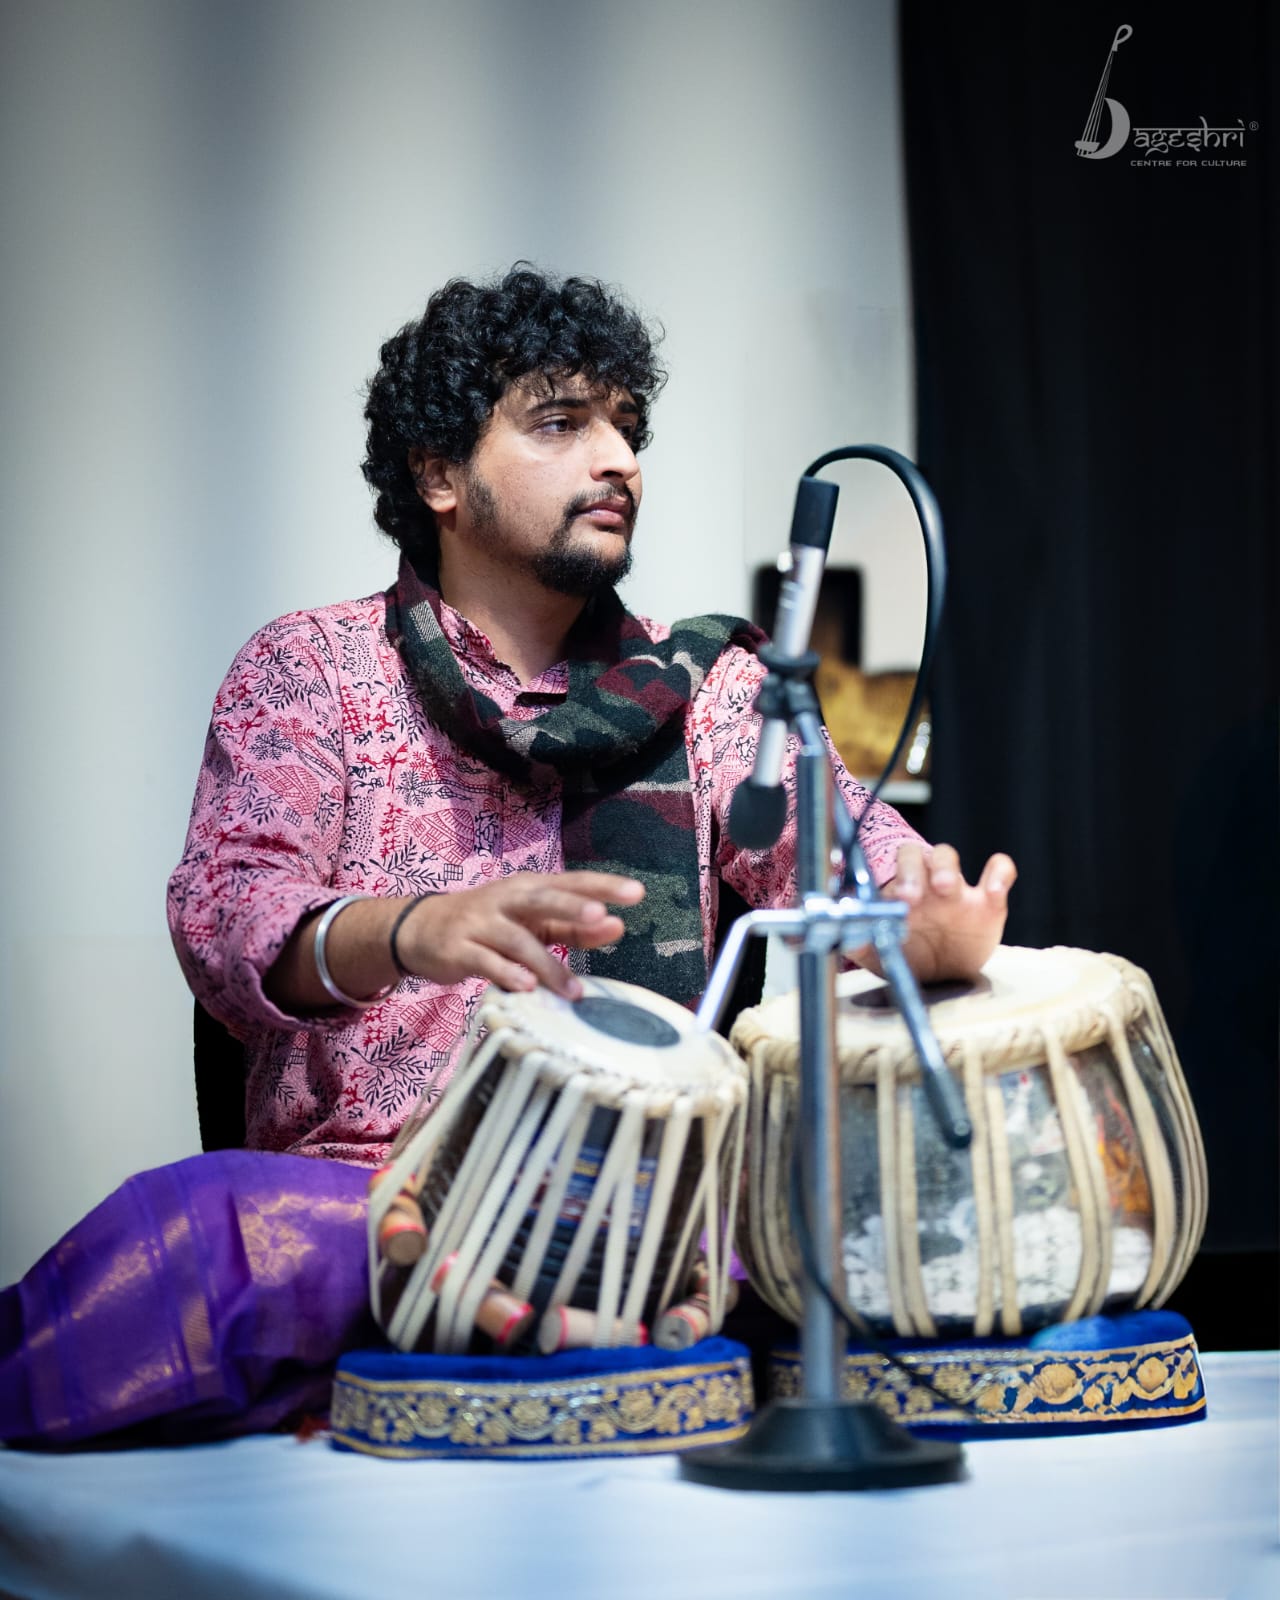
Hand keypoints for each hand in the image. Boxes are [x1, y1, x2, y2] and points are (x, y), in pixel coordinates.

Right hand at [395, 871, 645, 998]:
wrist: (421, 928)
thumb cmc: (490, 923)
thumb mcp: (532, 921)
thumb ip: (574, 927)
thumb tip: (618, 926)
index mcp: (529, 888)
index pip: (571, 882)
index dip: (603, 886)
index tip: (637, 892)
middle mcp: (506, 899)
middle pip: (542, 899)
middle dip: (571, 905)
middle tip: (601, 914)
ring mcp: (480, 924)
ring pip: (517, 941)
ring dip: (546, 965)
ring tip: (574, 990)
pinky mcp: (459, 950)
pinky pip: (485, 962)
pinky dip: (506, 974)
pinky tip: (526, 987)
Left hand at [857, 842, 1015, 984]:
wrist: (941, 979)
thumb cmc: (909, 958)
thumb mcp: (882, 956)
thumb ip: (861, 946)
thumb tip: (847, 939)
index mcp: (901, 891)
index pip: (895, 865)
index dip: (897, 875)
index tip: (897, 899)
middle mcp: (926, 883)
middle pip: (919, 855)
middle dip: (914, 870)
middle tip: (911, 897)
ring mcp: (958, 890)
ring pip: (949, 856)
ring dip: (946, 867)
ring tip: (946, 888)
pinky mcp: (989, 903)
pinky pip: (1000, 872)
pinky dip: (1000, 874)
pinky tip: (994, 891)